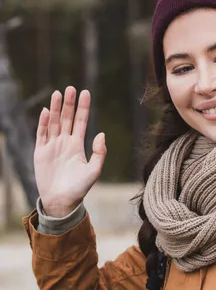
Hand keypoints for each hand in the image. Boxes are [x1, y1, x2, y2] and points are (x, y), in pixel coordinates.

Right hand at [34, 87, 106, 216]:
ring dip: (55, 108)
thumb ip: (99, 153)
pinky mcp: (40, 152)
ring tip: (58, 93)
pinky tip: (46, 111)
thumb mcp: (94, 171)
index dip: (83, 108)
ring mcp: (52, 146)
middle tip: (71, 88)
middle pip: (66, 118)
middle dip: (69, 104)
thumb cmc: (79, 188)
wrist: (61, 201)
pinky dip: (43, 123)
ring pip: (53, 122)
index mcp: (78, 145)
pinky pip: (41, 134)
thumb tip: (101, 133)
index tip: (85, 92)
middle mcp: (65, 143)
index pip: (81, 121)